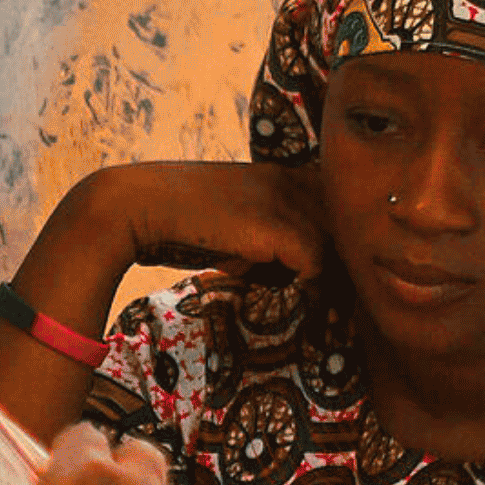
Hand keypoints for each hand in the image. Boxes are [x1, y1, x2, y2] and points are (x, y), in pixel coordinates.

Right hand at [56, 161, 331, 284]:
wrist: (136, 206)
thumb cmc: (176, 223)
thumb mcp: (232, 227)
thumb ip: (266, 242)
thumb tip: (292, 277)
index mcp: (283, 175)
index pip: (337, 209)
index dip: (338, 244)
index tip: (327, 278)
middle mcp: (292, 181)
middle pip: (348, 228)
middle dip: (343, 265)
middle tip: (333, 300)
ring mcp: (287, 201)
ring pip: (339, 247)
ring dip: (329, 281)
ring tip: (319, 309)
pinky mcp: (278, 227)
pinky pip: (317, 265)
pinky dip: (308, 288)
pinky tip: (291, 301)